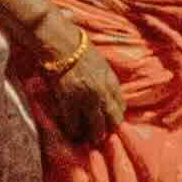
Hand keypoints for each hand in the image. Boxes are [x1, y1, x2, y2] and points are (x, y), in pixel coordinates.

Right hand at [34, 24, 122, 148]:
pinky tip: (72, 131)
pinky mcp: (69, 102)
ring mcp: (86, 100)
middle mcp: (103, 93)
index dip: (115, 115)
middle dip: (107, 129)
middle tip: (101, 134)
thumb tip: (106, 95)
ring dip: (92, 134)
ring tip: (88, 138)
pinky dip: (73, 129)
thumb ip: (105, 80)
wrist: (60, 42)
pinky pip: (74, 124)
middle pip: (112, 121)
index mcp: (112, 81)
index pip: (121, 107)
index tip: (109, 119)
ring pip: (95, 128)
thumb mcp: (100, 62)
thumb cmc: (78, 47)